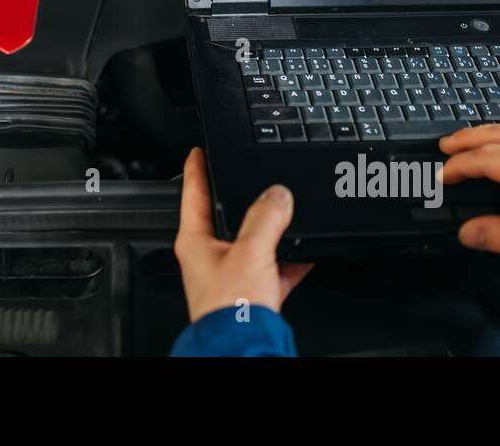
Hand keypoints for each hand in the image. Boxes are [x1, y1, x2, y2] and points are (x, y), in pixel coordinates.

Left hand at [174, 147, 312, 321]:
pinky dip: (290, 261)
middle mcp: (209, 257)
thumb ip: (266, 218)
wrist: (245, 350)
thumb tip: (278, 194)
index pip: (192, 193)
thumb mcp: (251, 251)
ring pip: (254, 243)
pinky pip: (273, 269)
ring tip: (290, 215)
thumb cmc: (230, 310)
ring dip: (273, 232)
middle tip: (254, 177)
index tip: (198, 150)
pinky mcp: (251, 294)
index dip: (196, 168)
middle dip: (244, 200)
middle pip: (227, 217)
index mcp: (195, 241)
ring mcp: (230, 276)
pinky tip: (306, 253)